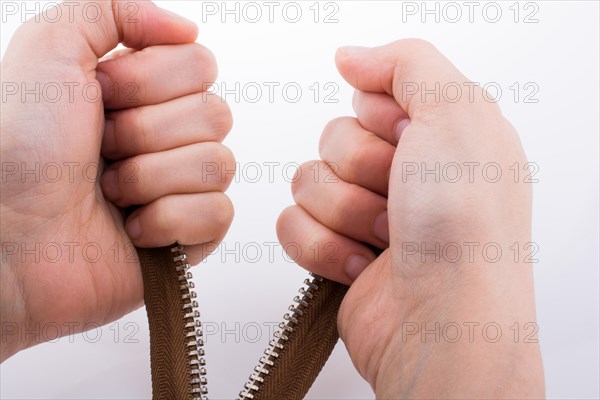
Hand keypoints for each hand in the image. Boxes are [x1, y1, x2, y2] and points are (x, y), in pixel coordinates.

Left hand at [1, 1, 233, 361]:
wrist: (5, 239)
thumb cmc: (19, 150)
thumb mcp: (50, 48)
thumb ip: (114, 11)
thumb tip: (186, 29)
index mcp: (141, 93)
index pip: (200, 65)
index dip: (150, 81)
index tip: (101, 97)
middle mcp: (165, 137)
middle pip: (216, 114)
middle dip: (147, 133)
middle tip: (102, 151)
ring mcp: (180, 187)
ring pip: (220, 164)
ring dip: (152, 177)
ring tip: (109, 194)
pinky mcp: (188, 236)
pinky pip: (218, 214)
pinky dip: (169, 220)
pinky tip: (131, 229)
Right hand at [277, 40, 543, 397]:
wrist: (444, 326)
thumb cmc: (464, 232)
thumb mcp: (457, 115)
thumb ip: (407, 64)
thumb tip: (352, 57)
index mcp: (439, 138)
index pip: (372, 98)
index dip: (380, 118)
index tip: (406, 142)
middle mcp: (405, 176)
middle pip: (335, 138)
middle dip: (361, 169)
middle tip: (399, 199)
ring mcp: (369, 217)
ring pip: (308, 180)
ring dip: (343, 211)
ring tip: (385, 239)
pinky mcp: (337, 253)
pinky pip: (292, 224)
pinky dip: (322, 246)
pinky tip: (361, 265)